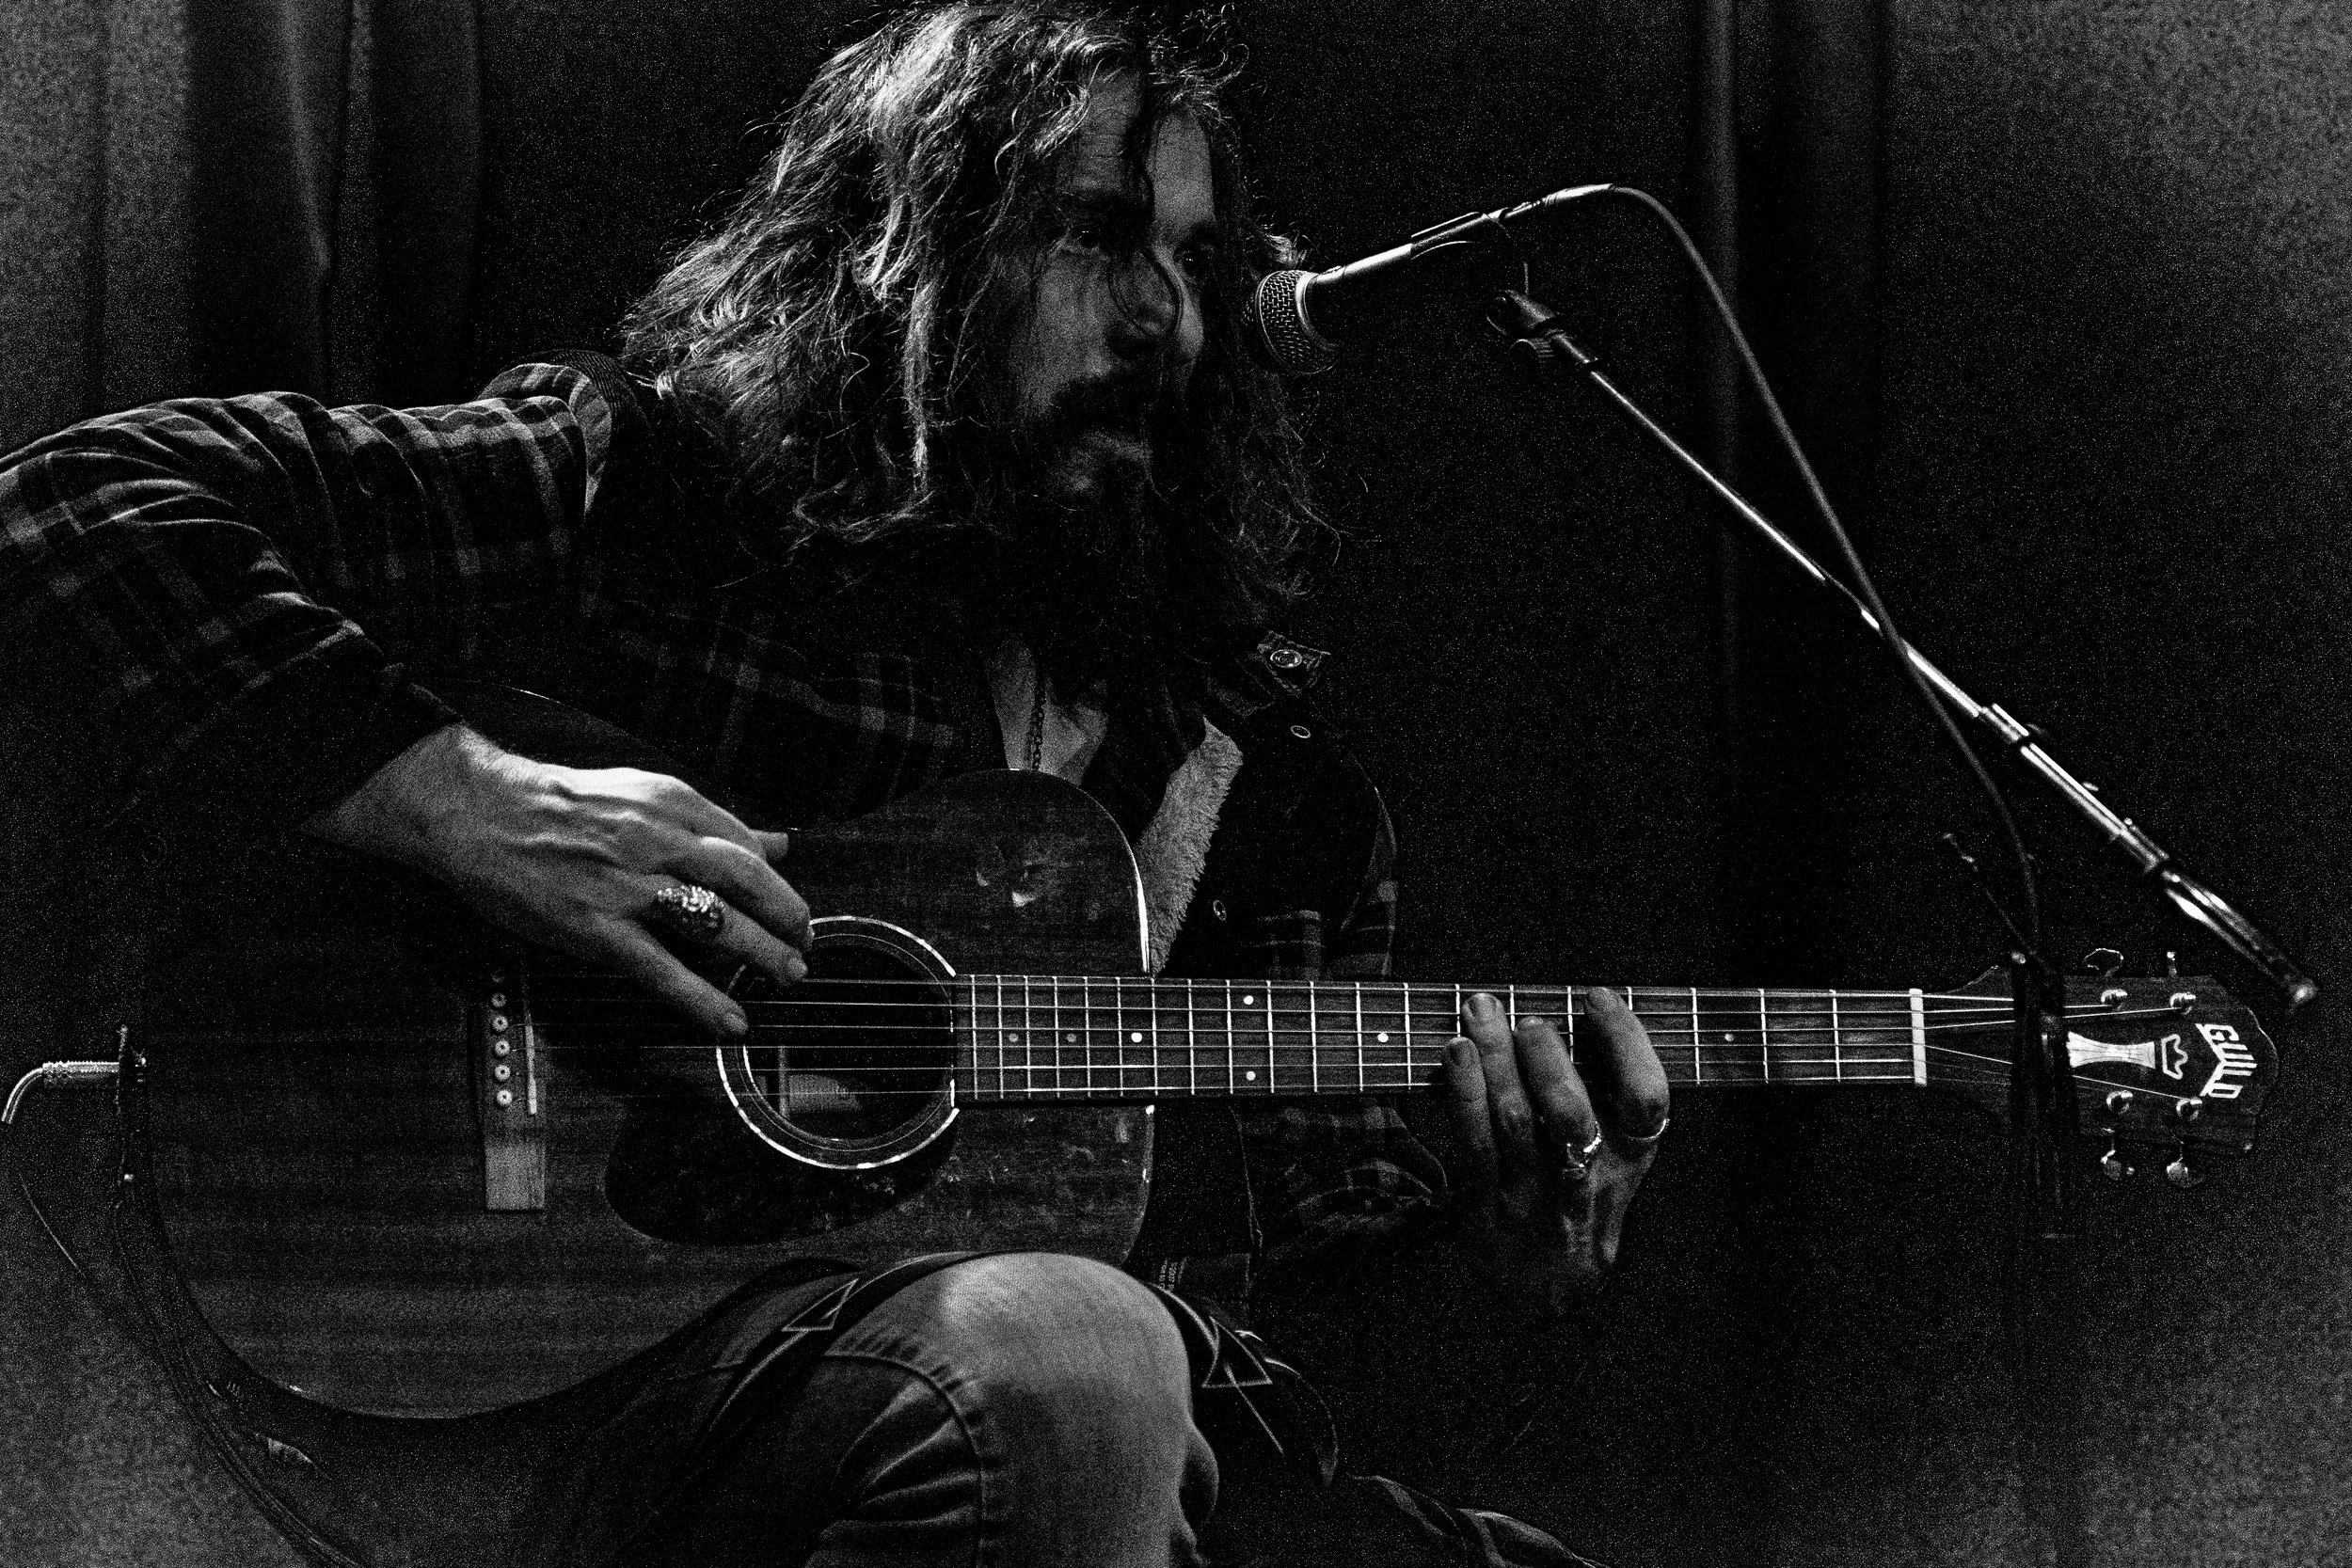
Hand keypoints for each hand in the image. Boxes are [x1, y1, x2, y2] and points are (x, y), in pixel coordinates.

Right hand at [305, 725, 807, 1036]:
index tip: (792, 904)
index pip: (747, 843)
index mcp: (672, 803)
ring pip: (717, 922)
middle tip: (806, 941)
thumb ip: (710, 821)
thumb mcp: (641, 794)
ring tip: (789, 974)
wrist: (477, 812)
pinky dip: (704, 999)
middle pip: (748, 880)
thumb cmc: (557, 804)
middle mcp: (659, 840)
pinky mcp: (597, 928)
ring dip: (763, 953)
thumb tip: (776, 840)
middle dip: (788, 915)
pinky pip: (664, 970)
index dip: (778, 879)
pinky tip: (731, 1020)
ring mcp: (629, 886)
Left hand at [1442, 986, 1668, 1319]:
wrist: (1547, 1288)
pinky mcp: (1486, 1208)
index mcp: (1629, 1157)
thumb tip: (1584, 1006)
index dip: (1626, 1043)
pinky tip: (1456, 1053)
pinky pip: (1473, 1144)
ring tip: (1481, 1013)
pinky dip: (1464, 1092)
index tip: (1598, 997)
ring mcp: (1534, 1197)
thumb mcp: (1614, 1156)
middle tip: (1529, 1020)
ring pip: (1517, 1122)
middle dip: (1547, 1056)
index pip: (1647, 1099)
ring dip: (1496, 1059)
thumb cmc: (1579, 1194)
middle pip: (1574, 1114)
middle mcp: (1588, 1180)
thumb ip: (1607, 1093)